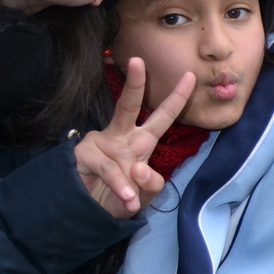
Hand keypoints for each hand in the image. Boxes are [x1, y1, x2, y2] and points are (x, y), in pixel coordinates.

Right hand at [75, 58, 194, 216]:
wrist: (92, 212)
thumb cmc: (122, 198)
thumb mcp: (146, 193)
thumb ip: (152, 183)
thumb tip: (141, 169)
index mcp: (142, 140)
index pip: (163, 116)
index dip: (177, 97)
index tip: (190, 76)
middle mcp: (121, 135)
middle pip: (129, 105)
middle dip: (134, 83)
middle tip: (138, 60)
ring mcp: (100, 142)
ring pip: (122, 154)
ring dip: (129, 182)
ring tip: (132, 199)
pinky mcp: (83, 153)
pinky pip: (108, 169)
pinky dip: (119, 186)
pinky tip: (126, 197)